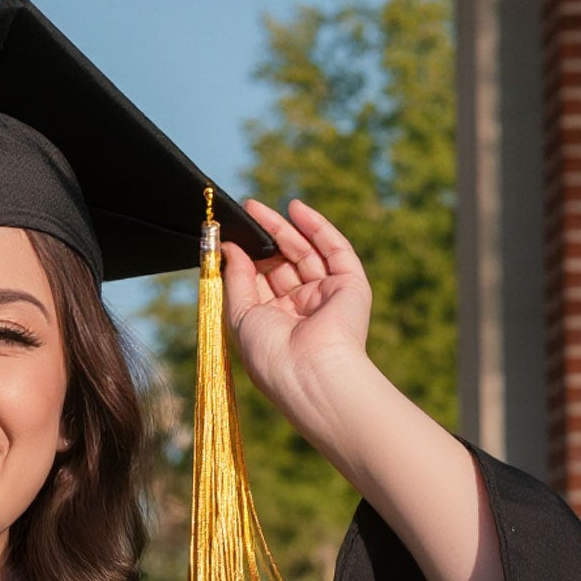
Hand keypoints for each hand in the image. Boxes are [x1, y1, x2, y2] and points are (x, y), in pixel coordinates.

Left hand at [220, 196, 375, 435]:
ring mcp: (327, 296)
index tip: (230, 236)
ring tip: (258, 208)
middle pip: (283, 264)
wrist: (310, 372)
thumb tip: (229, 248)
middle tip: (246, 212)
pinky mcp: (350, 285)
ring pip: (306, 252)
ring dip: (285, 228)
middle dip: (265, 238)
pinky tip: (295, 208)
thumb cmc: (270, 354)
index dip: (248, 258)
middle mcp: (302, 310)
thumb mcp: (240, 315)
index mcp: (276, 324)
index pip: (262, 283)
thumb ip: (235, 279)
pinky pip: (335, 249)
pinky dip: (316, 227)